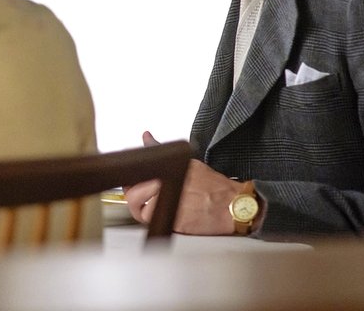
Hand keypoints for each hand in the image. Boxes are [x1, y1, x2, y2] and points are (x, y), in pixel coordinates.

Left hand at [123, 131, 244, 234]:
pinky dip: (157, 221)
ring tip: (154, 208)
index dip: (130, 181)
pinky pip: (156, 225)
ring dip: (144, 211)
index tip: (131, 182)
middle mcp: (168, 190)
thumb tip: (147, 138)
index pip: (134, 175)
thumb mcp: (187, 162)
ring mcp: (171, 208)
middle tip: (139, 198)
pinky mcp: (176, 225)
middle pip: (133, 196)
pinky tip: (167, 215)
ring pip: (141, 213)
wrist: (233, 206)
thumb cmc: (214, 186)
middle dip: (133, 198)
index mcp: (168, 172)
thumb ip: (162, 149)